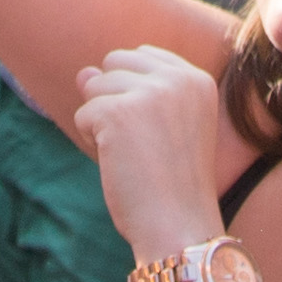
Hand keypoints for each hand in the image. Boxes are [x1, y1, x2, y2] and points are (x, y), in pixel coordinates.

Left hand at [68, 44, 237, 257]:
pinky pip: (84, 114)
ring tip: (132, 154)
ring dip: (102, 122)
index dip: (133, 91)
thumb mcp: (162, 127)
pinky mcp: (119, 112)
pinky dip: (92, 140)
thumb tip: (83, 72)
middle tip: (140, 144)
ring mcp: (149, 93)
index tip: (154, 131)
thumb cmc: (172, 184)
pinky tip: (119, 163)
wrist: (178, 226)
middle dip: (114, 100)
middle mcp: (178, 79)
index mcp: (198, 80)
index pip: (143, 55)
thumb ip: (128, 90)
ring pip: (96, 86)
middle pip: (115, 64)